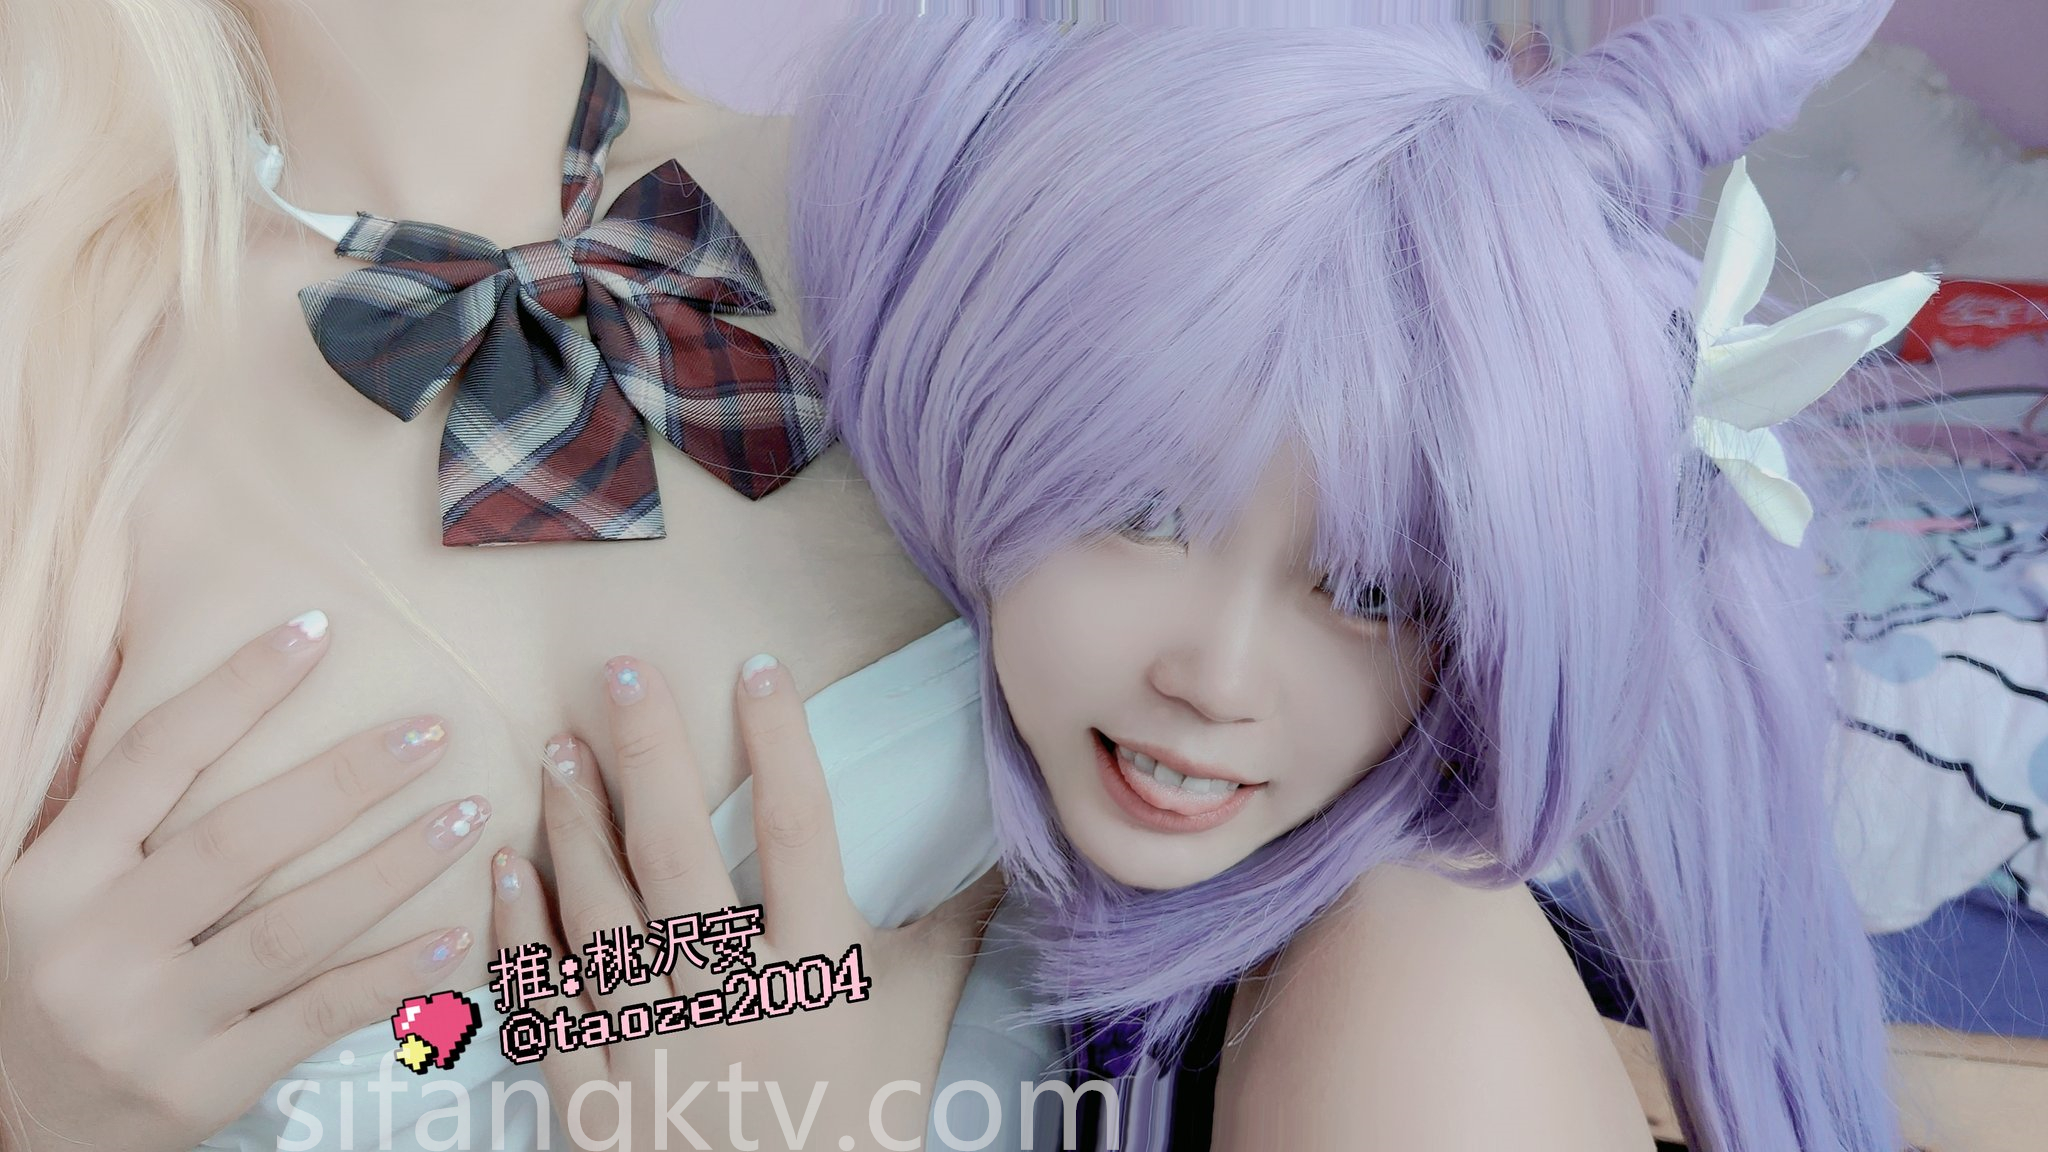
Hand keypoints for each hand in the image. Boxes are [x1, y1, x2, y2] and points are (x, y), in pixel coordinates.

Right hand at [0, 613, 491, 1151]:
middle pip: (240, 841)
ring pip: (294, 930)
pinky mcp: (203, 1085)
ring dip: (394, 867)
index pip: (153, 758)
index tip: (318, 630)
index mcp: (52, 876)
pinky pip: (318, 1016)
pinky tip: (460, 935)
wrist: (16, 1118)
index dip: (237, 688)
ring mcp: (150, 1023)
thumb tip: (149, 655)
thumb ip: (112, 794)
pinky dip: (394, 975)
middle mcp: (96, 946)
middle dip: (346, 780)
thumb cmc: (54, 969)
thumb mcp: (52, 881)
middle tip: (431, 731)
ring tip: (468, 816)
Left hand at [492, 655, 998, 1151]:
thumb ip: (960, 924)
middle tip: (622, 672)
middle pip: (679, 856)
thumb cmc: (859, 1118)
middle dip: (650, 754)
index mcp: (817, 970)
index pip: (799, 830)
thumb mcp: (918, 1017)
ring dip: (575, 823)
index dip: (779, 742)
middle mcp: (731, 999)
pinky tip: (507, 863)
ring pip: (600, 913)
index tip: (756, 666)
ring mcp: (652, 1046)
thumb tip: (1019, 847)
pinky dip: (521, 928)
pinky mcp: (591, 1095)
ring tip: (559, 749)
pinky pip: (545, 997)